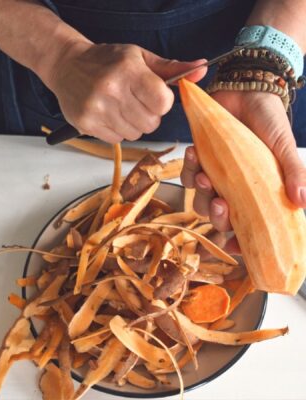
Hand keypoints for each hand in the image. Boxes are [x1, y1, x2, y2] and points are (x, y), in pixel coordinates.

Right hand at [46, 42, 205, 142]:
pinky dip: (118, 131)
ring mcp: (97, 109)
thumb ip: (172, 68)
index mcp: (128, 71)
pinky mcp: (86, 124)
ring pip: (135, 134)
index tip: (154, 95)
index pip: (162, 102)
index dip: (162, 102)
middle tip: (136, 102)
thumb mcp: (140, 57)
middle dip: (149, 115)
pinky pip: (117, 140)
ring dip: (133, 124)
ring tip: (121, 107)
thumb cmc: (107, 61)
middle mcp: (111, 90)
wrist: (67, 66)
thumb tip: (202, 68)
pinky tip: (109, 114)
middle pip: (151, 123)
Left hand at [181, 90, 305, 233]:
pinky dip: (188, 168)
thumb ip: (294, 173)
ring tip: (205, 175)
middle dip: (217, 216)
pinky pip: (186, 175)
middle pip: (218, 218)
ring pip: (199, 200)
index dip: (241, 241)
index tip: (237, 245)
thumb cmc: (269, 123)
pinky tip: (194, 153)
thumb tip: (303, 202)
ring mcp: (215, 176)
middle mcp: (233, 190)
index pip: (247, 226)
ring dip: (200, 192)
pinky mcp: (199, 161)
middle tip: (221, 203)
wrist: (249, 92)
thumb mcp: (284, 148)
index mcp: (255, 193)